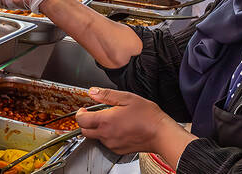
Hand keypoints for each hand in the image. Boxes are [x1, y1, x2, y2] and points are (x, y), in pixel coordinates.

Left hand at [76, 88, 195, 165]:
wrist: (161, 134)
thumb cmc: (148, 116)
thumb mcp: (127, 98)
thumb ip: (107, 95)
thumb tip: (92, 91)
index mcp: (106, 121)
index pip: (81, 120)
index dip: (80, 113)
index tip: (84, 109)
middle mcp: (106, 135)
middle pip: (85, 131)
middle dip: (86, 122)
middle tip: (94, 114)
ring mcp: (112, 144)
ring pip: (95, 137)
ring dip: (97, 128)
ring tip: (111, 119)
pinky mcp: (118, 150)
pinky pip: (106, 143)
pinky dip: (107, 135)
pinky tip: (118, 127)